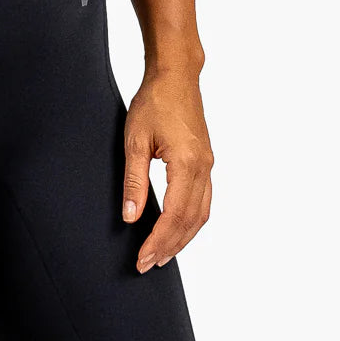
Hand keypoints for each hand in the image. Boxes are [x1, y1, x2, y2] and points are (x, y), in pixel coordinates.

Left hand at [120, 66, 212, 273]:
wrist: (176, 76)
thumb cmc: (154, 101)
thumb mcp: (135, 140)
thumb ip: (134, 181)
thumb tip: (131, 217)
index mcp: (187, 164)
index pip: (174, 216)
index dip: (158, 241)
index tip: (143, 259)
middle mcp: (204, 168)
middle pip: (191, 221)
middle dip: (170, 246)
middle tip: (149, 264)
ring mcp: (208, 165)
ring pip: (201, 214)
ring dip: (183, 238)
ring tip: (163, 254)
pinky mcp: (207, 161)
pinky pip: (204, 200)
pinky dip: (192, 221)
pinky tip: (178, 228)